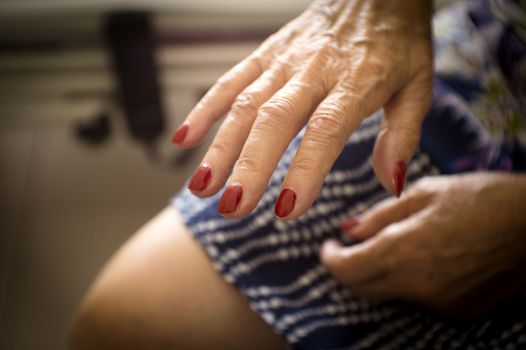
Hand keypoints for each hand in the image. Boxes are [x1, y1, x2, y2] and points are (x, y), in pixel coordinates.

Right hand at [173, 0, 432, 218]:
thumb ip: (403, 135)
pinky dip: (205, 109)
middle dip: (250, 166)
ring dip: (220, 146)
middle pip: (275, 119)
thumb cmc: (398, 42)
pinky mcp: (267, 52)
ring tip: (201, 187)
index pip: (326, 129)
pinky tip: (184, 139)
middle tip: (232, 208)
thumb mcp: (418, 86)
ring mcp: (285, 59)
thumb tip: (392, 184)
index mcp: (357, 80)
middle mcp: (315, 69)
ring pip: (246, 104)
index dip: (304, 169)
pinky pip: (231, 80)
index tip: (286, 210)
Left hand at [321, 173, 525, 317]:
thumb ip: (379, 216)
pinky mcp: (457, 309)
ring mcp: (439, 301)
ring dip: (376, 274)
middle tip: (348, 248)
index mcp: (404, 250)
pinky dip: (405, 281)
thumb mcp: (423, 193)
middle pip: (361, 288)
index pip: (346, 269)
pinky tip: (418, 258)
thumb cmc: (480, 198)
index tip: (328, 245)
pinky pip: (416, 298)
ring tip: (386, 245)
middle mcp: (417, 283)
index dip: (330, 258)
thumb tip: (348, 229)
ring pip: (388, 294)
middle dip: (348, 269)